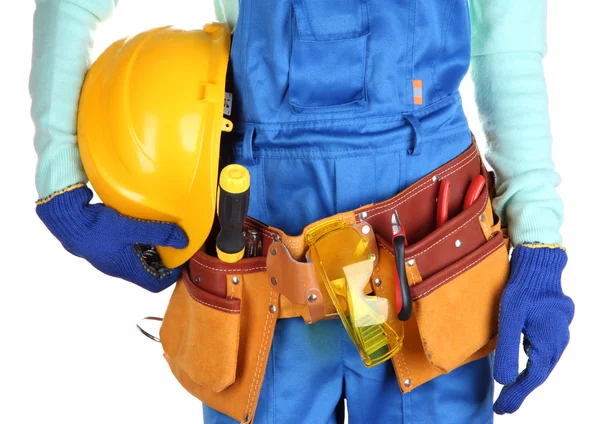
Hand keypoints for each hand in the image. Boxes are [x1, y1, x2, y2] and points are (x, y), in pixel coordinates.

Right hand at [36, 184, 187, 291]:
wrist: (66, 219)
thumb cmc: (96, 228)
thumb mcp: (131, 229)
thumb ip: (158, 233)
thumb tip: (183, 240)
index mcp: (127, 269)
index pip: (156, 284)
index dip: (173, 275)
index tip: (183, 260)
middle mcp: (120, 267)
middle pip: (150, 272)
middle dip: (166, 261)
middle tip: (177, 245)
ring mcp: (113, 257)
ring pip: (140, 259)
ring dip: (153, 249)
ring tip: (164, 234)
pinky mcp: (107, 245)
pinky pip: (130, 248)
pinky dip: (141, 241)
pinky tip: (144, 226)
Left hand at [493, 244, 574, 413]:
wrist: (540, 265)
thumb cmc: (524, 288)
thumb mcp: (510, 318)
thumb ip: (507, 349)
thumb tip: (504, 381)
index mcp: (548, 343)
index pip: (531, 378)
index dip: (516, 395)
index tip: (501, 409)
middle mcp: (557, 342)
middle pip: (539, 375)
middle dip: (521, 392)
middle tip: (503, 407)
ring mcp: (558, 335)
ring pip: (543, 365)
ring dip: (527, 380)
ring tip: (511, 393)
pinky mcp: (553, 327)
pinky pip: (544, 354)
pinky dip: (532, 365)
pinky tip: (523, 367)